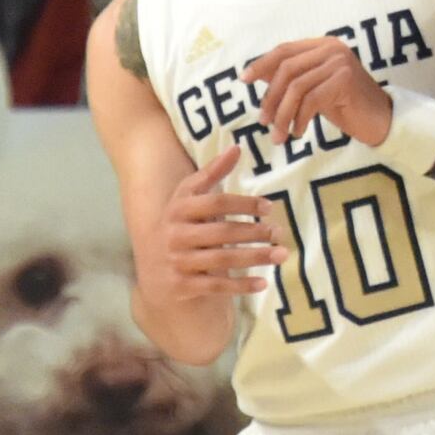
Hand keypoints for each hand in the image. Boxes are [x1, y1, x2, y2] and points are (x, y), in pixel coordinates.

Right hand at [157, 141, 285, 298]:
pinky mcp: (182, 286)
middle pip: (222, 233)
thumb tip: (236, 147)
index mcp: (178, 209)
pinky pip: (216, 286)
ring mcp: (177, 262)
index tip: (269, 207)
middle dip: (255, 232)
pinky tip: (263, 283)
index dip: (244, 204)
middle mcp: (175, 235)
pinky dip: (241, 285)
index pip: (216, 203)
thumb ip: (212, 173)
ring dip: (255, 257)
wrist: (153, 267)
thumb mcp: (190, 196)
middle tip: (280, 232)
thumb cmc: (181, 224)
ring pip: (222, 260)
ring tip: (281, 255)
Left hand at [247, 36, 393, 150]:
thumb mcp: (313, 88)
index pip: (285, 50)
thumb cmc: (346, 105)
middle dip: (270, 97)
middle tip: (264, 122)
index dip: (262, 64)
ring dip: (282, 114)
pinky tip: (298, 132)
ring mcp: (339, 62)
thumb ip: (292, 79)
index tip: (244, 80)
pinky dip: (299, 119)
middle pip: (286, 68)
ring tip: (279, 135)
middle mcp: (331, 48)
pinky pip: (310, 100)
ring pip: (296, 87)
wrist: (381, 120)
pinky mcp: (345, 80)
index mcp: (323, 45)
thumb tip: (255, 74)